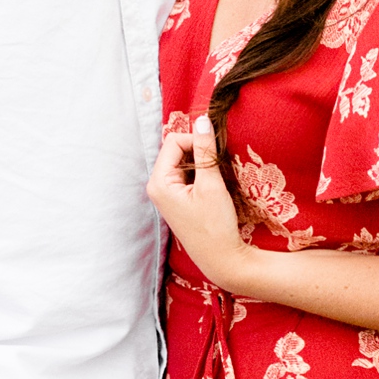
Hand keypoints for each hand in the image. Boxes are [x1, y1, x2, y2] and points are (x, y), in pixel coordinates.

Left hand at [146, 116, 253, 293]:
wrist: (221, 259)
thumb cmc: (215, 225)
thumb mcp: (211, 184)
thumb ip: (205, 150)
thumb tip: (203, 119)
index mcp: (158, 181)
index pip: (174, 141)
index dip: (197, 139)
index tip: (217, 152)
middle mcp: (157, 186)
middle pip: (177, 150)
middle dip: (199, 151)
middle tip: (219, 165)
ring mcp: (166, 194)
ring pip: (185, 161)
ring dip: (202, 163)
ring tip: (217, 179)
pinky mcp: (177, 200)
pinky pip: (188, 174)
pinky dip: (202, 174)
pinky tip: (214, 187)